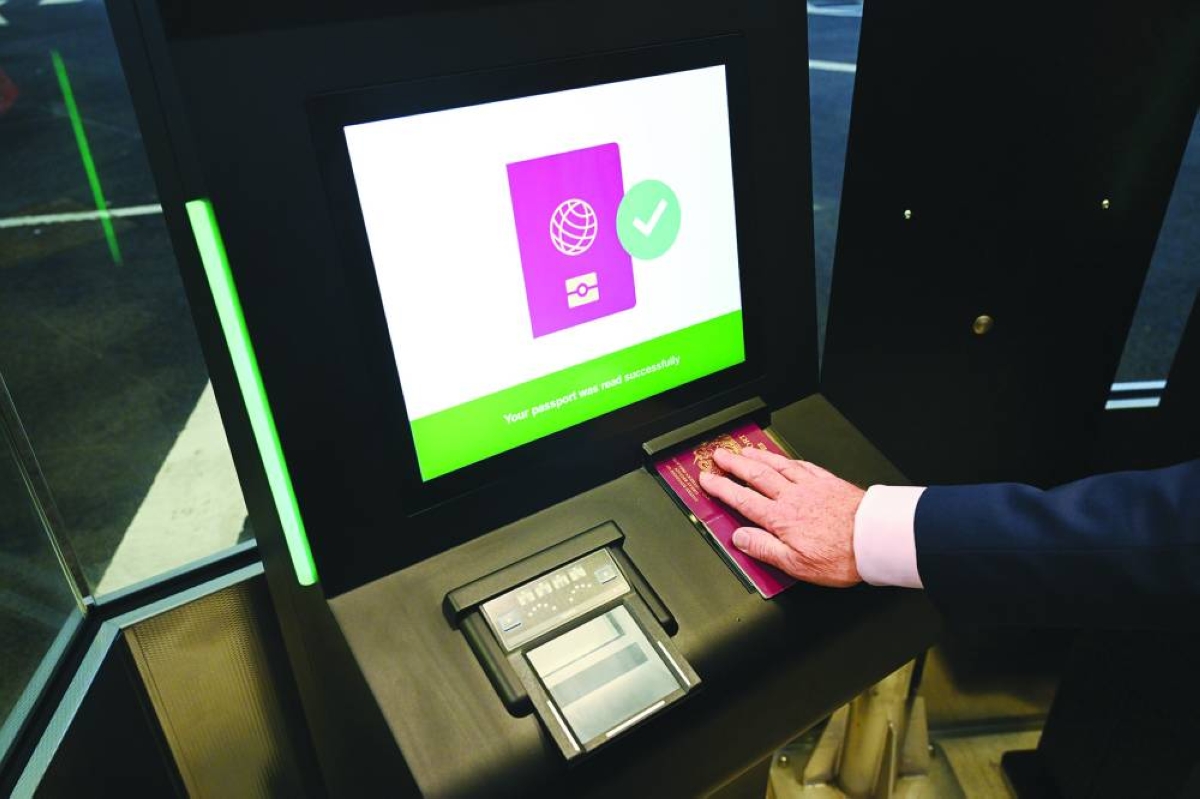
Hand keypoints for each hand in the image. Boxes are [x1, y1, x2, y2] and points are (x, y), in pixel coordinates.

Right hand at [697, 447, 864, 586]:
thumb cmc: (841, 555)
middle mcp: (792, 497)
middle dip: (735, 464)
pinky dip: (788, 459)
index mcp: (781, 519)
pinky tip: (784, 458)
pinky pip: (803, 465)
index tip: (708, 479)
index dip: (722, 488)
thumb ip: (764, 548)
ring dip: (758, 456)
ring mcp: (811, 487)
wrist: (876, 538)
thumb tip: (740, 538)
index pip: (743, 499)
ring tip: (744, 449)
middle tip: (719, 455)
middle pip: (756, 475)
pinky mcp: (829, 482)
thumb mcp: (795, 564)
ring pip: (778, 465)